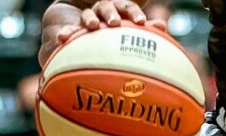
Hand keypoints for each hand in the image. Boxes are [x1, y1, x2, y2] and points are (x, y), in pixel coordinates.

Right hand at [41, 1, 165, 64]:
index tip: (141, 22)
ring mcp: (86, 16)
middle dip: (112, 14)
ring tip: (92, 25)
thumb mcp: (127, 33)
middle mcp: (103, 10)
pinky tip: (63, 37)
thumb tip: (163, 25)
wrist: (75, 31)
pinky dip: (66, 32)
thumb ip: (144, 29)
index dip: (135, 14)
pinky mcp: (68, 23)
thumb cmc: (111, 37)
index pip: (128, 8)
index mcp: (119, 11)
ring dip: (91, 19)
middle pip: (109, 8)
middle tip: (115, 23)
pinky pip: (68, 28)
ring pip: (90, 15)